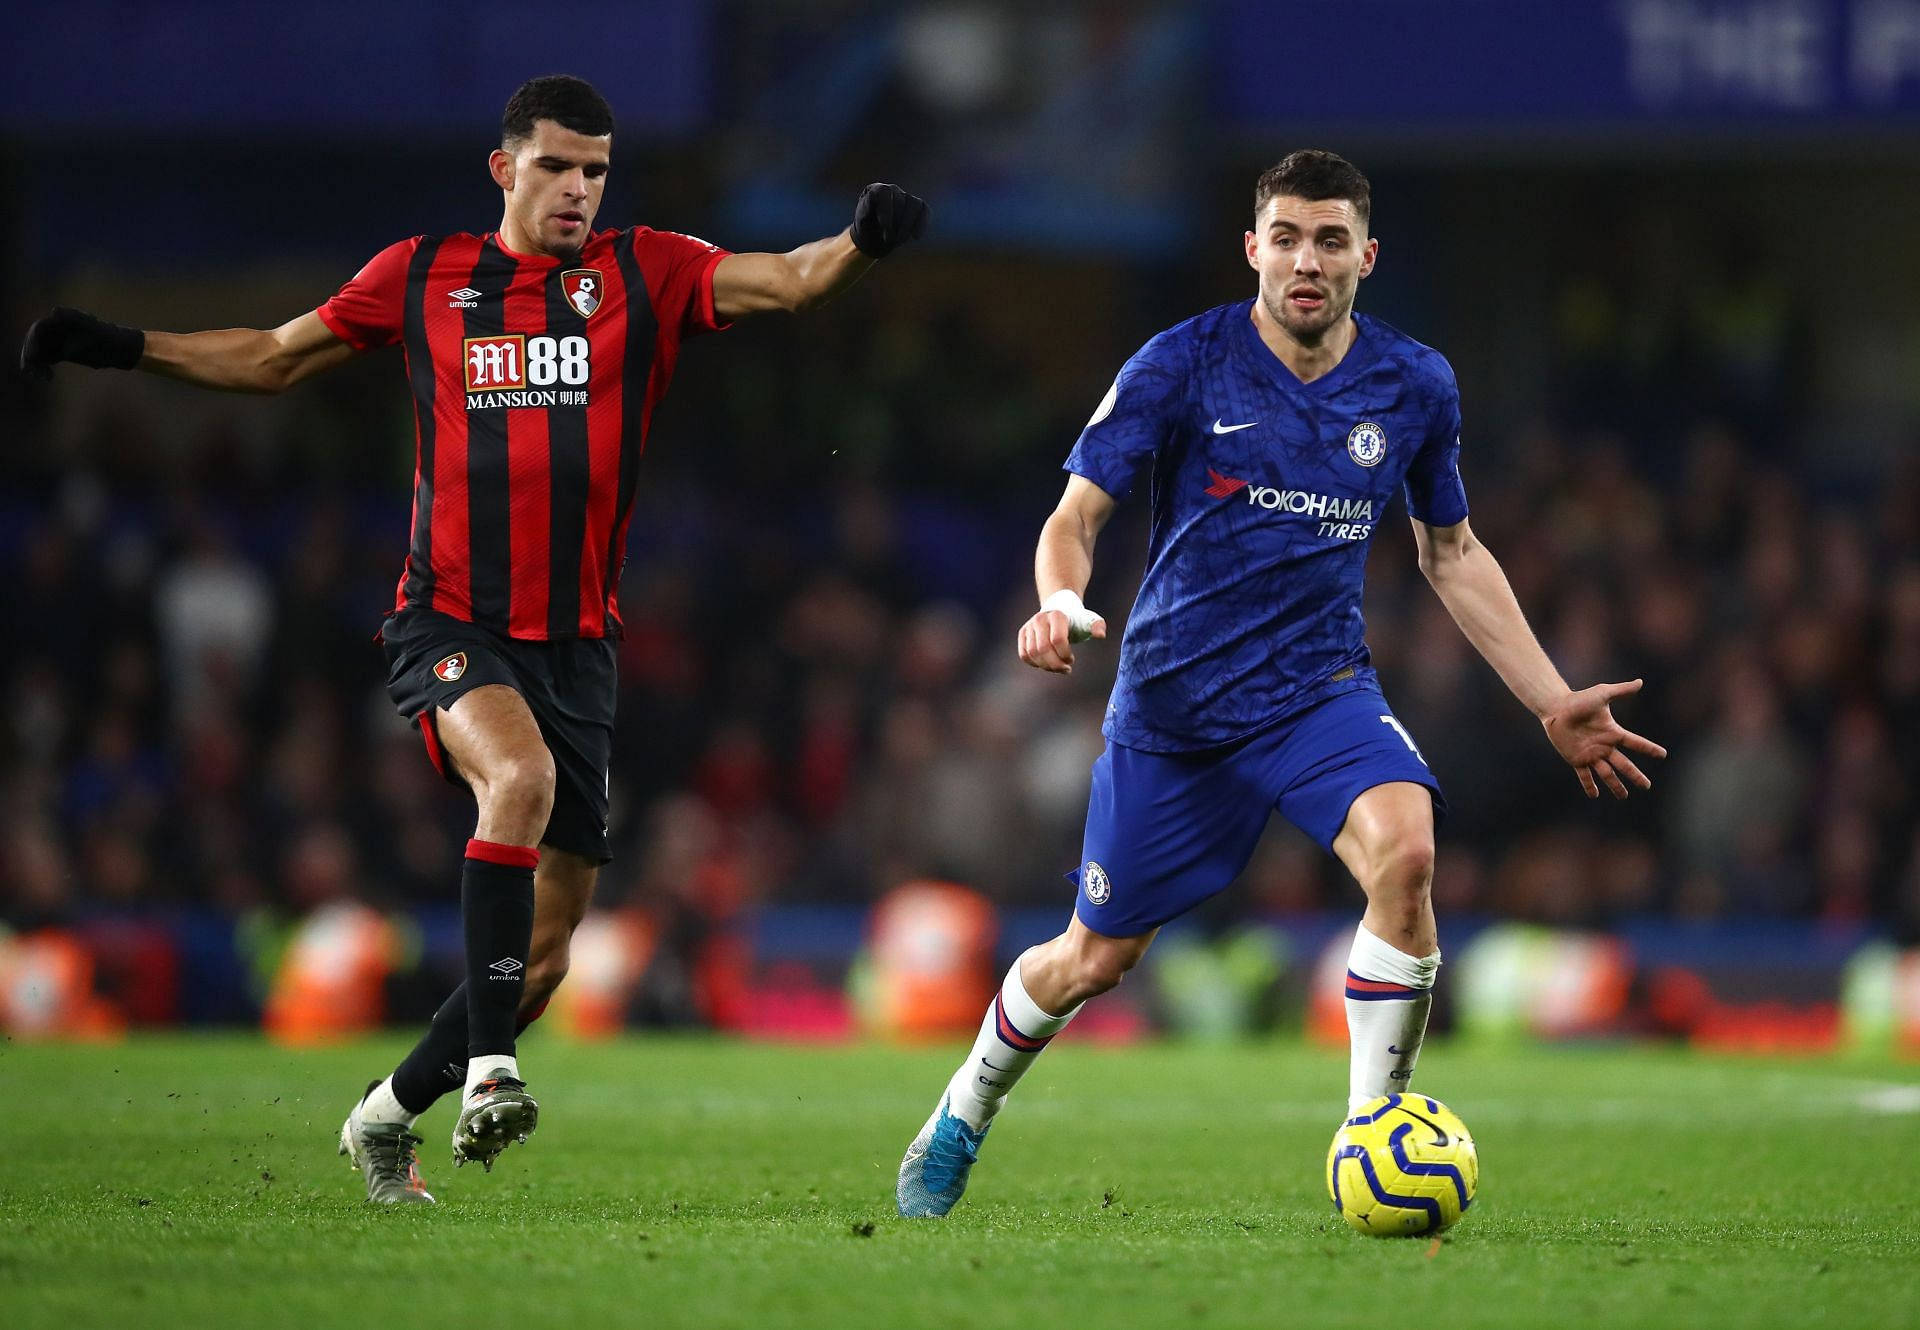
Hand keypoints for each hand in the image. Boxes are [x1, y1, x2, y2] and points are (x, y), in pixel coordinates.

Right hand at [20, 307, 144, 379]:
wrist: (122, 349)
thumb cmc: (109, 339)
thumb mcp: (92, 333)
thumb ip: (73, 325)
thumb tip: (54, 311)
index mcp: (64, 319)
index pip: (39, 328)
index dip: (32, 341)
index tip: (33, 356)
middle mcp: (58, 328)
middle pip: (35, 339)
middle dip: (31, 354)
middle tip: (29, 369)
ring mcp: (60, 339)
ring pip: (39, 350)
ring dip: (35, 363)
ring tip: (37, 377)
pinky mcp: (62, 352)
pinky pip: (47, 359)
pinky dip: (43, 367)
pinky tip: (45, 378)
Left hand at [849, 183, 928, 257]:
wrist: (874, 239)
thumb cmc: (866, 230)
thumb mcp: (860, 222)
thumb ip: (864, 213)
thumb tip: (869, 207)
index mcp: (875, 190)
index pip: (884, 192)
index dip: (886, 210)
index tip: (884, 226)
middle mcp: (892, 190)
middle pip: (901, 201)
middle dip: (896, 223)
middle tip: (887, 239)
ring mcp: (906, 197)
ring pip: (914, 205)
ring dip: (907, 226)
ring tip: (898, 241)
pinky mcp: (918, 207)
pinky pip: (925, 210)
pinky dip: (921, 224)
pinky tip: (915, 237)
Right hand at [1018, 604, 1105, 673]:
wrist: (1059, 610)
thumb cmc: (1077, 620)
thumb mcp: (1089, 621)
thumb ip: (1097, 626)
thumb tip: (1100, 635)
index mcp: (1057, 615)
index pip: (1057, 640)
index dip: (1065, 654)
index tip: (1072, 659)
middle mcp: (1040, 619)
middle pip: (1043, 649)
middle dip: (1055, 664)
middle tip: (1065, 669)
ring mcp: (1029, 626)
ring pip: (1032, 653)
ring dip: (1046, 666)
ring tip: (1057, 668)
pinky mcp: (1023, 634)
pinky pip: (1024, 655)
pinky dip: (1035, 664)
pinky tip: (1046, 665)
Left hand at [1539, 679, 1667, 799]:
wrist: (1556, 708)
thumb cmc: (1579, 699)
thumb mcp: (1602, 693)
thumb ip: (1621, 690)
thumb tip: (1640, 682)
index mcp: (1612, 733)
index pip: (1635, 742)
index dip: (1649, 749)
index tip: (1663, 755)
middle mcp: (1604, 746)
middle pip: (1624, 764)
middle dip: (1635, 775)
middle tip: (1647, 786)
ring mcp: (1591, 754)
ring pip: (1606, 773)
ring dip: (1615, 785)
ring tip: (1623, 796)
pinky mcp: (1576, 759)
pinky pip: (1584, 775)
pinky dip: (1589, 785)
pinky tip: (1595, 795)